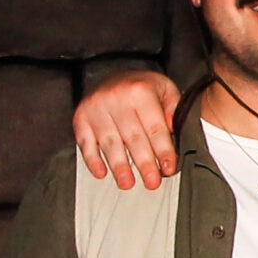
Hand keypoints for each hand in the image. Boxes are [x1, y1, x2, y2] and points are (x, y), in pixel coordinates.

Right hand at [74, 70, 181, 190]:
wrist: (113, 74)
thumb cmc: (141, 87)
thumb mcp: (164, 88)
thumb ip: (173, 108)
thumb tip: (175, 129)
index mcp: (140, 90)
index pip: (155, 127)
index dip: (163, 150)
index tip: (168, 168)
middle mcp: (116, 98)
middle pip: (133, 137)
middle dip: (144, 163)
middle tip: (152, 182)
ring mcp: (96, 108)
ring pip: (110, 142)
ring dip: (119, 166)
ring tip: (128, 183)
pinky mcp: (81, 117)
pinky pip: (85, 142)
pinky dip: (92, 160)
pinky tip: (101, 173)